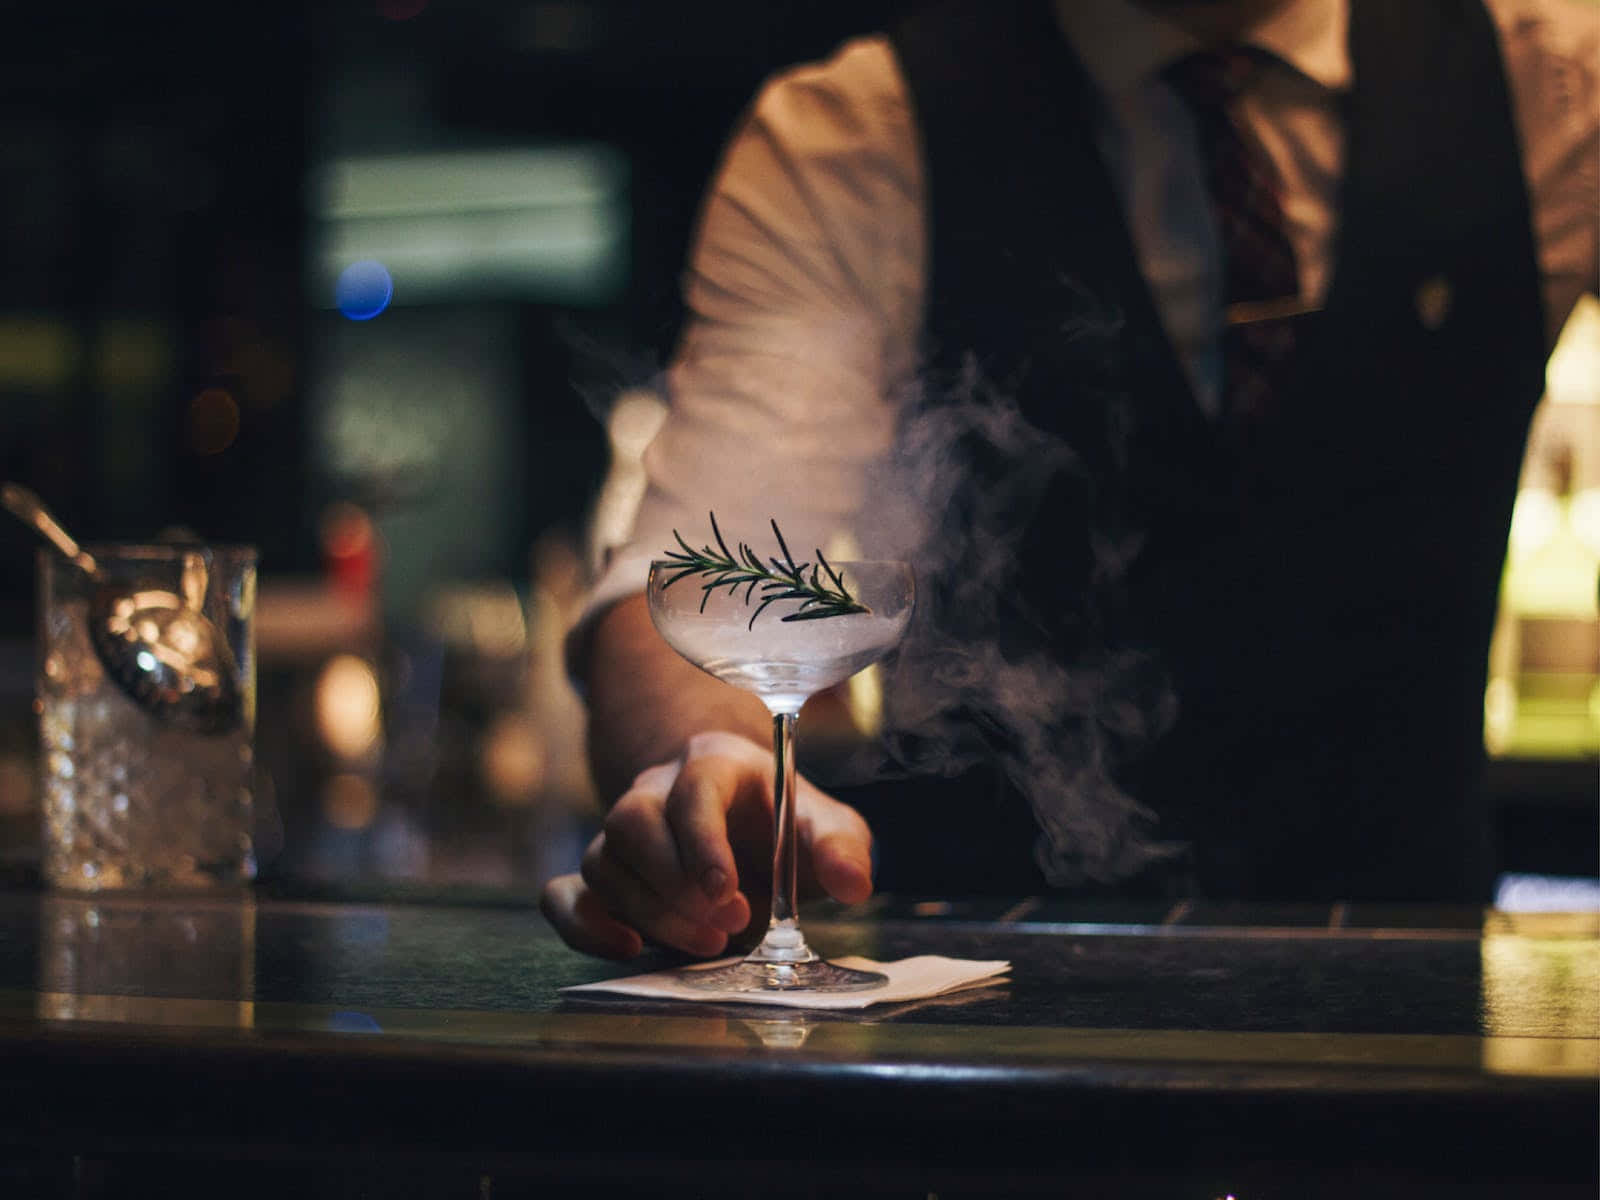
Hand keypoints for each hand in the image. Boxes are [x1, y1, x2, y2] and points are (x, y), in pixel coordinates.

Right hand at [539, 730, 873, 958]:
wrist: (746, 825)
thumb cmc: (784, 822)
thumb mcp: (825, 825)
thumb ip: (843, 846)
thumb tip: (854, 884)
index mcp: (713, 762)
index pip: (693, 788)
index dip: (703, 842)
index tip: (728, 893)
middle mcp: (656, 789)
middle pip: (632, 822)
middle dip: (676, 885)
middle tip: (729, 926)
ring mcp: (621, 831)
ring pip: (603, 861)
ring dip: (648, 911)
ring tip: (706, 944)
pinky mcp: (602, 873)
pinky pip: (563, 892)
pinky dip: (582, 924)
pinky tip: (627, 947)